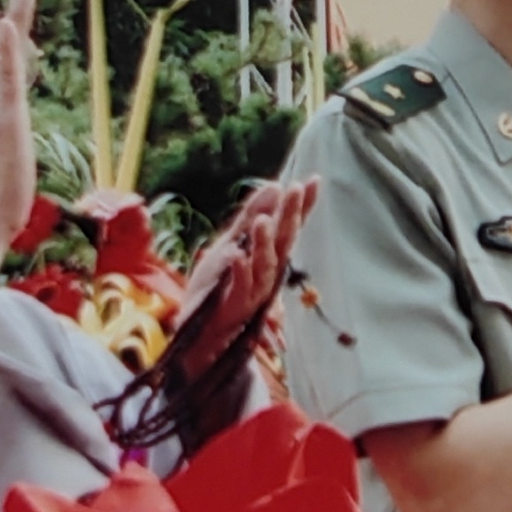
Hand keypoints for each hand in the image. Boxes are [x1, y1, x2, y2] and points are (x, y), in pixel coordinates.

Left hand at [171, 177, 318, 374]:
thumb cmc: (217, 285)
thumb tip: (274, 185)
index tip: (314, 181)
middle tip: (295, 190)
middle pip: (284, 243)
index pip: (290, 227)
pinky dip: (240, 272)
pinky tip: (237, 256)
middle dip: (290, 217)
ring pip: (264, 265)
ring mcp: (254, 290)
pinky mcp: (235, 305)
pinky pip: (240, 287)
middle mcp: (268, 272)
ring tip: (263, 221)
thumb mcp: (231, 242)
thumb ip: (251, 216)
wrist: (198, 330)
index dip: (303, 206)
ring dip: (264, 244)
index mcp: (269, 256)